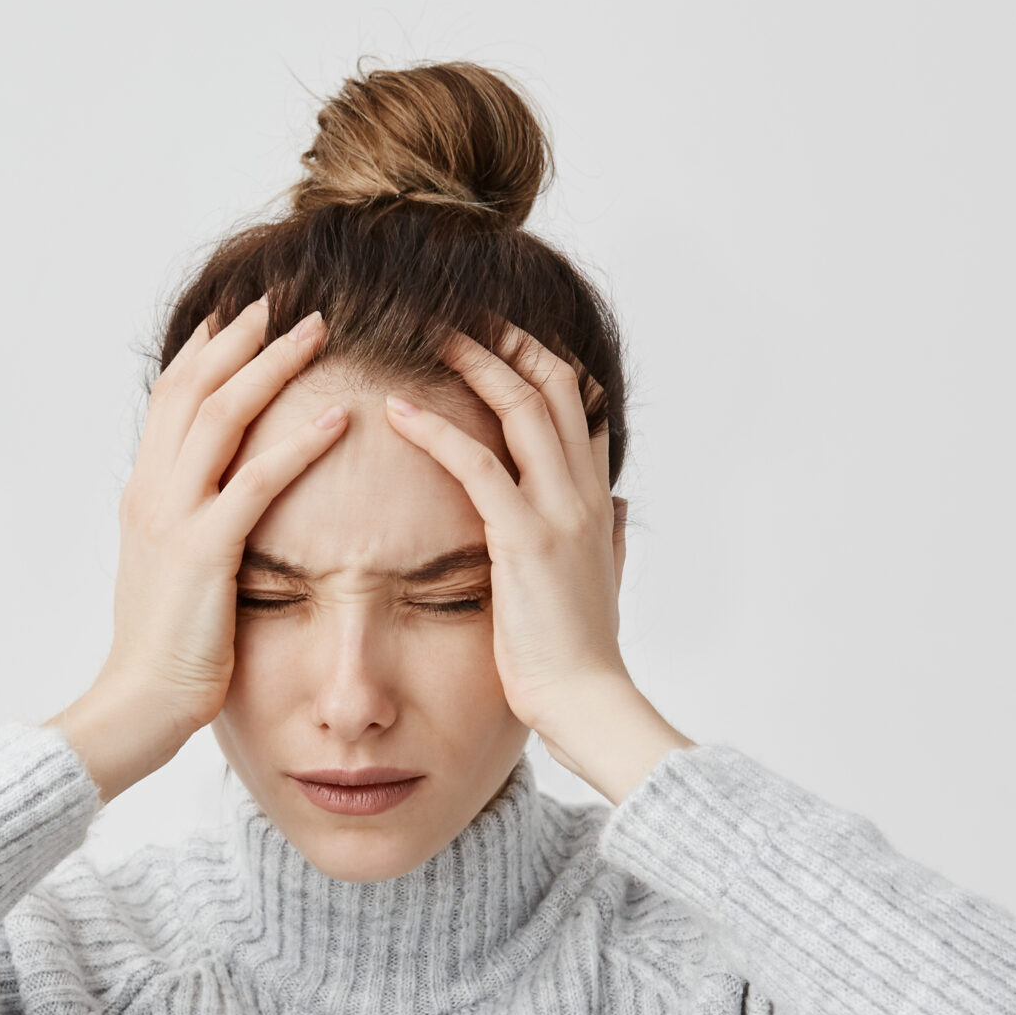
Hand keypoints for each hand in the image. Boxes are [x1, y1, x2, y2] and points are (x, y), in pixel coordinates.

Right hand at [50, 299, 348, 802]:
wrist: (136, 705)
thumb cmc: (164, 653)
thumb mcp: (169, 575)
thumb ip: (186, 528)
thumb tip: (211, 505)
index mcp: (143, 494)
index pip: (171, 400)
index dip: (205, 352)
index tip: (241, 315)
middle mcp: (151, 492)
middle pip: (194, 388)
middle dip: (241, 338)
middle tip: (285, 299)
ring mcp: (173, 518)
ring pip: (221, 415)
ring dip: (272, 366)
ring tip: (317, 331)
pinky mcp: (204, 552)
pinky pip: (256, 481)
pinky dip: (298, 442)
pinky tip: (338, 418)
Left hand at [382, 326, 691, 803]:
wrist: (588, 702)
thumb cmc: (581, 656)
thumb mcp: (602, 583)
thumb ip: (610, 539)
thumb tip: (618, 508)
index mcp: (595, 501)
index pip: (578, 406)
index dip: (541, 360)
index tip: (499, 334)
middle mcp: (583, 494)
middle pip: (554, 386)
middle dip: (506, 341)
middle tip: (458, 312)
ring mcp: (559, 512)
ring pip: (522, 407)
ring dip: (474, 363)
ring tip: (429, 334)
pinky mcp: (525, 540)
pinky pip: (478, 466)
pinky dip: (436, 431)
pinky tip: (398, 411)